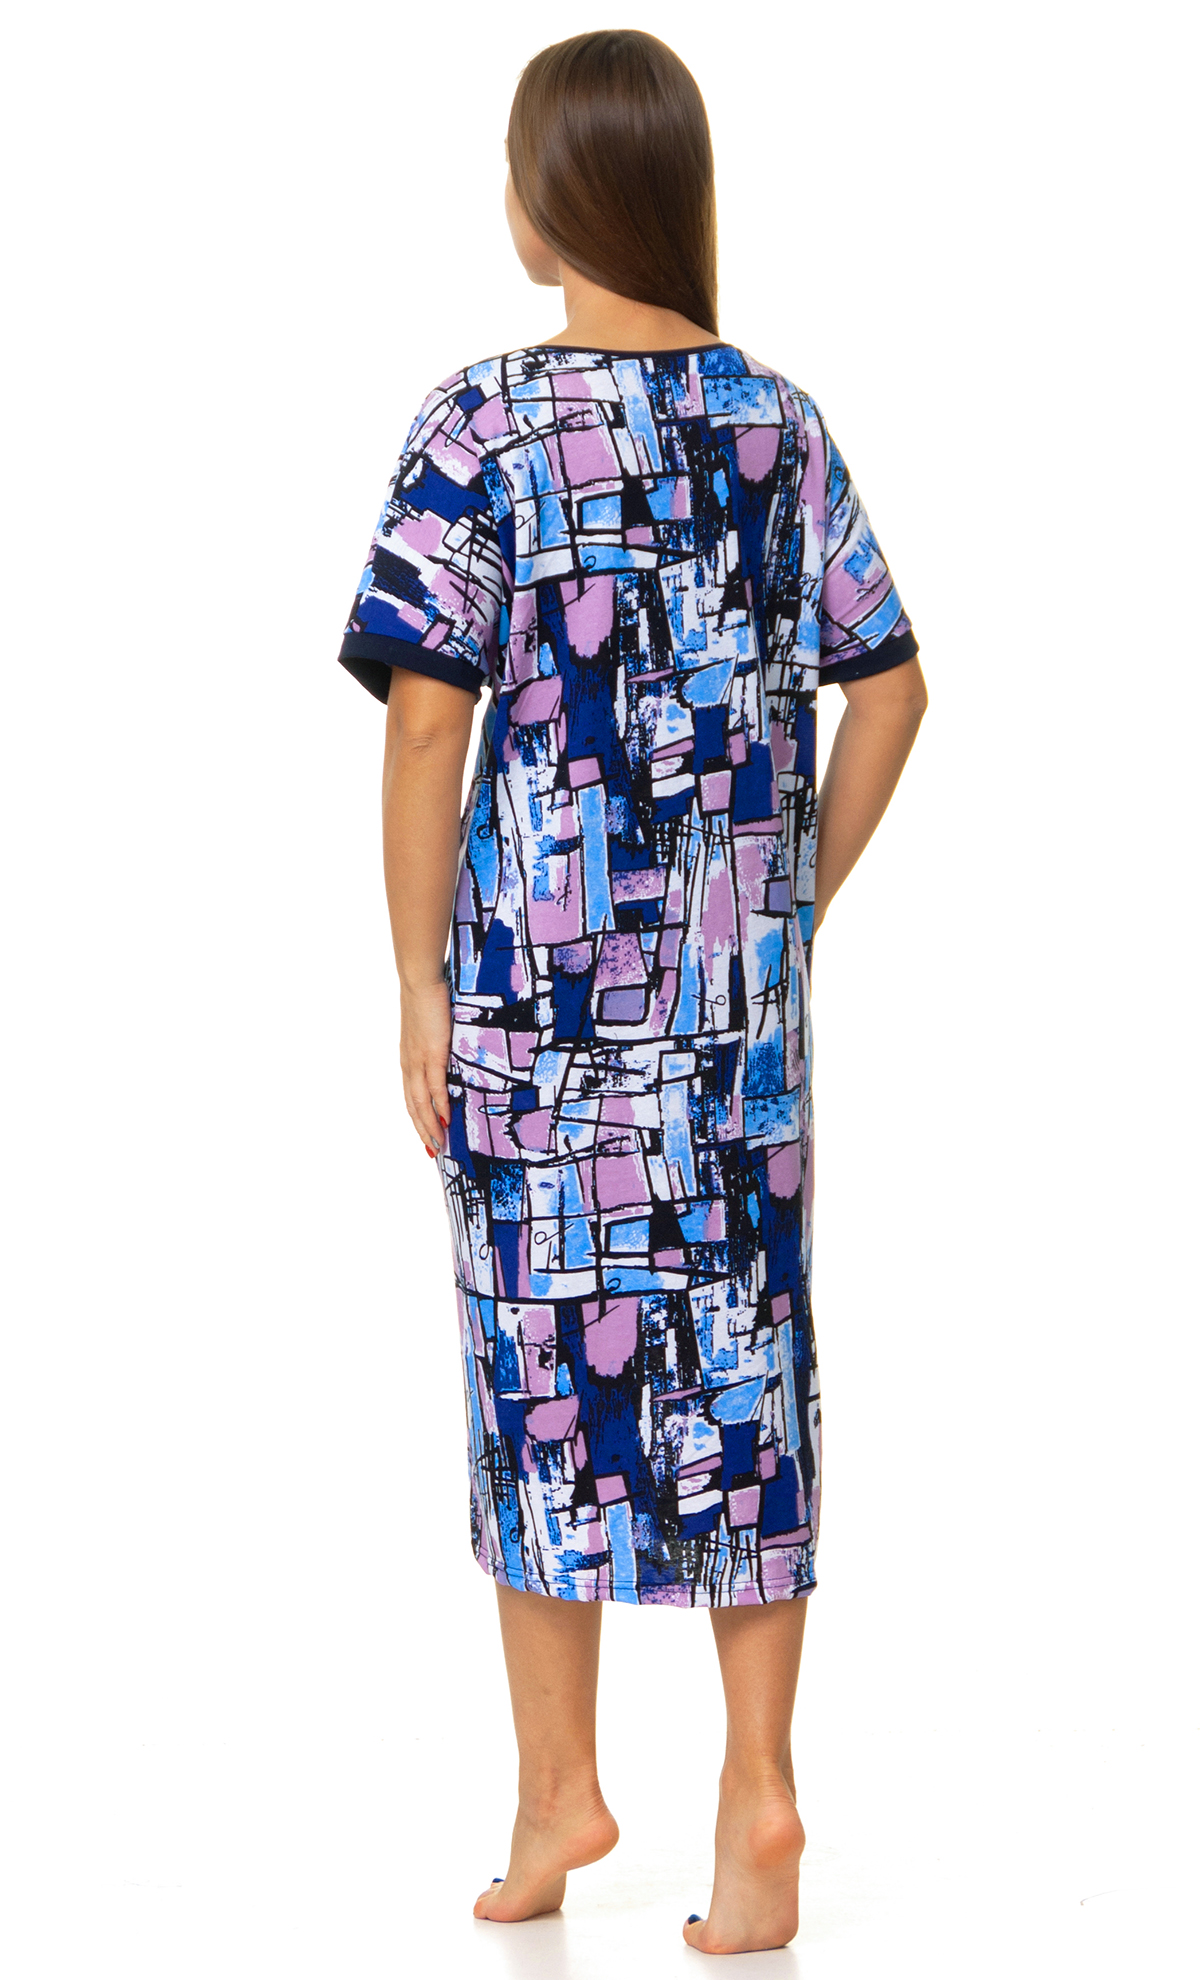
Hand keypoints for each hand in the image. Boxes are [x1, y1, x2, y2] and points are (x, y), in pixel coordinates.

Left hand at [399, 979, 451, 1155]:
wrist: (420, 981)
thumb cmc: (427, 999)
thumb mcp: (429, 1028)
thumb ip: (435, 1043)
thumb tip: (446, 1050)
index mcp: (408, 1059)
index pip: (411, 1096)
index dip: (417, 1119)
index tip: (426, 1136)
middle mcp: (409, 1064)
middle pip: (413, 1106)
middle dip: (422, 1131)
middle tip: (433, 1152)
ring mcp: (418, 1061)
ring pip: (420, 1102)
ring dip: (429, 1126)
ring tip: (438, 1145)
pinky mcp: (432, 1054)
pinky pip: (434, 1087)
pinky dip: (439, 1106)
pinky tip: (445, 1120)